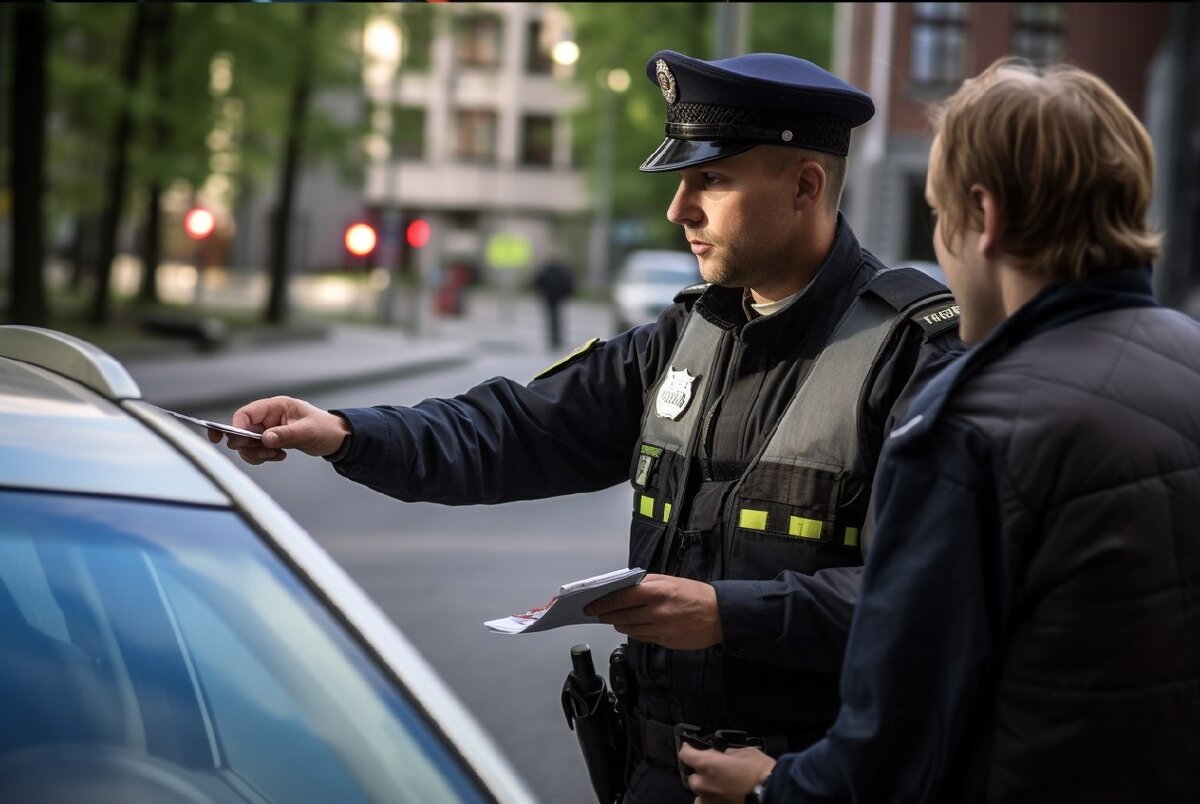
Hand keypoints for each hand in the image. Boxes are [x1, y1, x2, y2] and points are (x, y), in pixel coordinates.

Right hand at [208, 395, 349, 464]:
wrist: (334, 438)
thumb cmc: (324, 428)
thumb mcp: (307, 431)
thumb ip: (285, 434)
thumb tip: (265, 439)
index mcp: (275, 406)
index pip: (245, 414)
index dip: (236, 427)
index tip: (238, 442)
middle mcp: (268, 417)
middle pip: (242, 431)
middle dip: (249, 445)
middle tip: (266, 452)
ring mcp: (268, 429)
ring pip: (247, 444)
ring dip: (258, 453)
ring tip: (277, 454)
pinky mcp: (271, 440)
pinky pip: (256, 451)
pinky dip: (264, 457)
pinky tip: (281, 455)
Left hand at [583, 574, 721, 649]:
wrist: (720, 616)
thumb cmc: (696, 595)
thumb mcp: (670, 580)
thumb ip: (646, 583)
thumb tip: (623, 587)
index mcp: (657, 592)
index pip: (621, 598)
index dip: (603, 602)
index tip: (591, 605)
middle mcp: (657, 612)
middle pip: (621, 616)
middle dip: (607, 615)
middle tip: (598, 613)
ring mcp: (661, 630)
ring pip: (629, 630)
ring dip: (618, 624)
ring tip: (615, 619)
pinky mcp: (665, 642)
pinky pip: (642, 638)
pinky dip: (633, 632)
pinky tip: (632, 627)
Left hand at [679, 744, 774, 803]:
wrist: (772, 793)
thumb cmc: (759, 771)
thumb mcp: (744, 752)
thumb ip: (728, 753)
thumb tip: (725, 755)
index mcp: (707, 764)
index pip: (686, 754)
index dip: (688, 749)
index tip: (691, 748)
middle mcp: (703, 783)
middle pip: (693, 776)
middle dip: (702, 772)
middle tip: (716, 769)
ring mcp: (709, 799)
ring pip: (700, 792)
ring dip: (706, 788)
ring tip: (719, 786)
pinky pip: (706, 803)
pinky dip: (711, 799)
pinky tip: (721, 796)